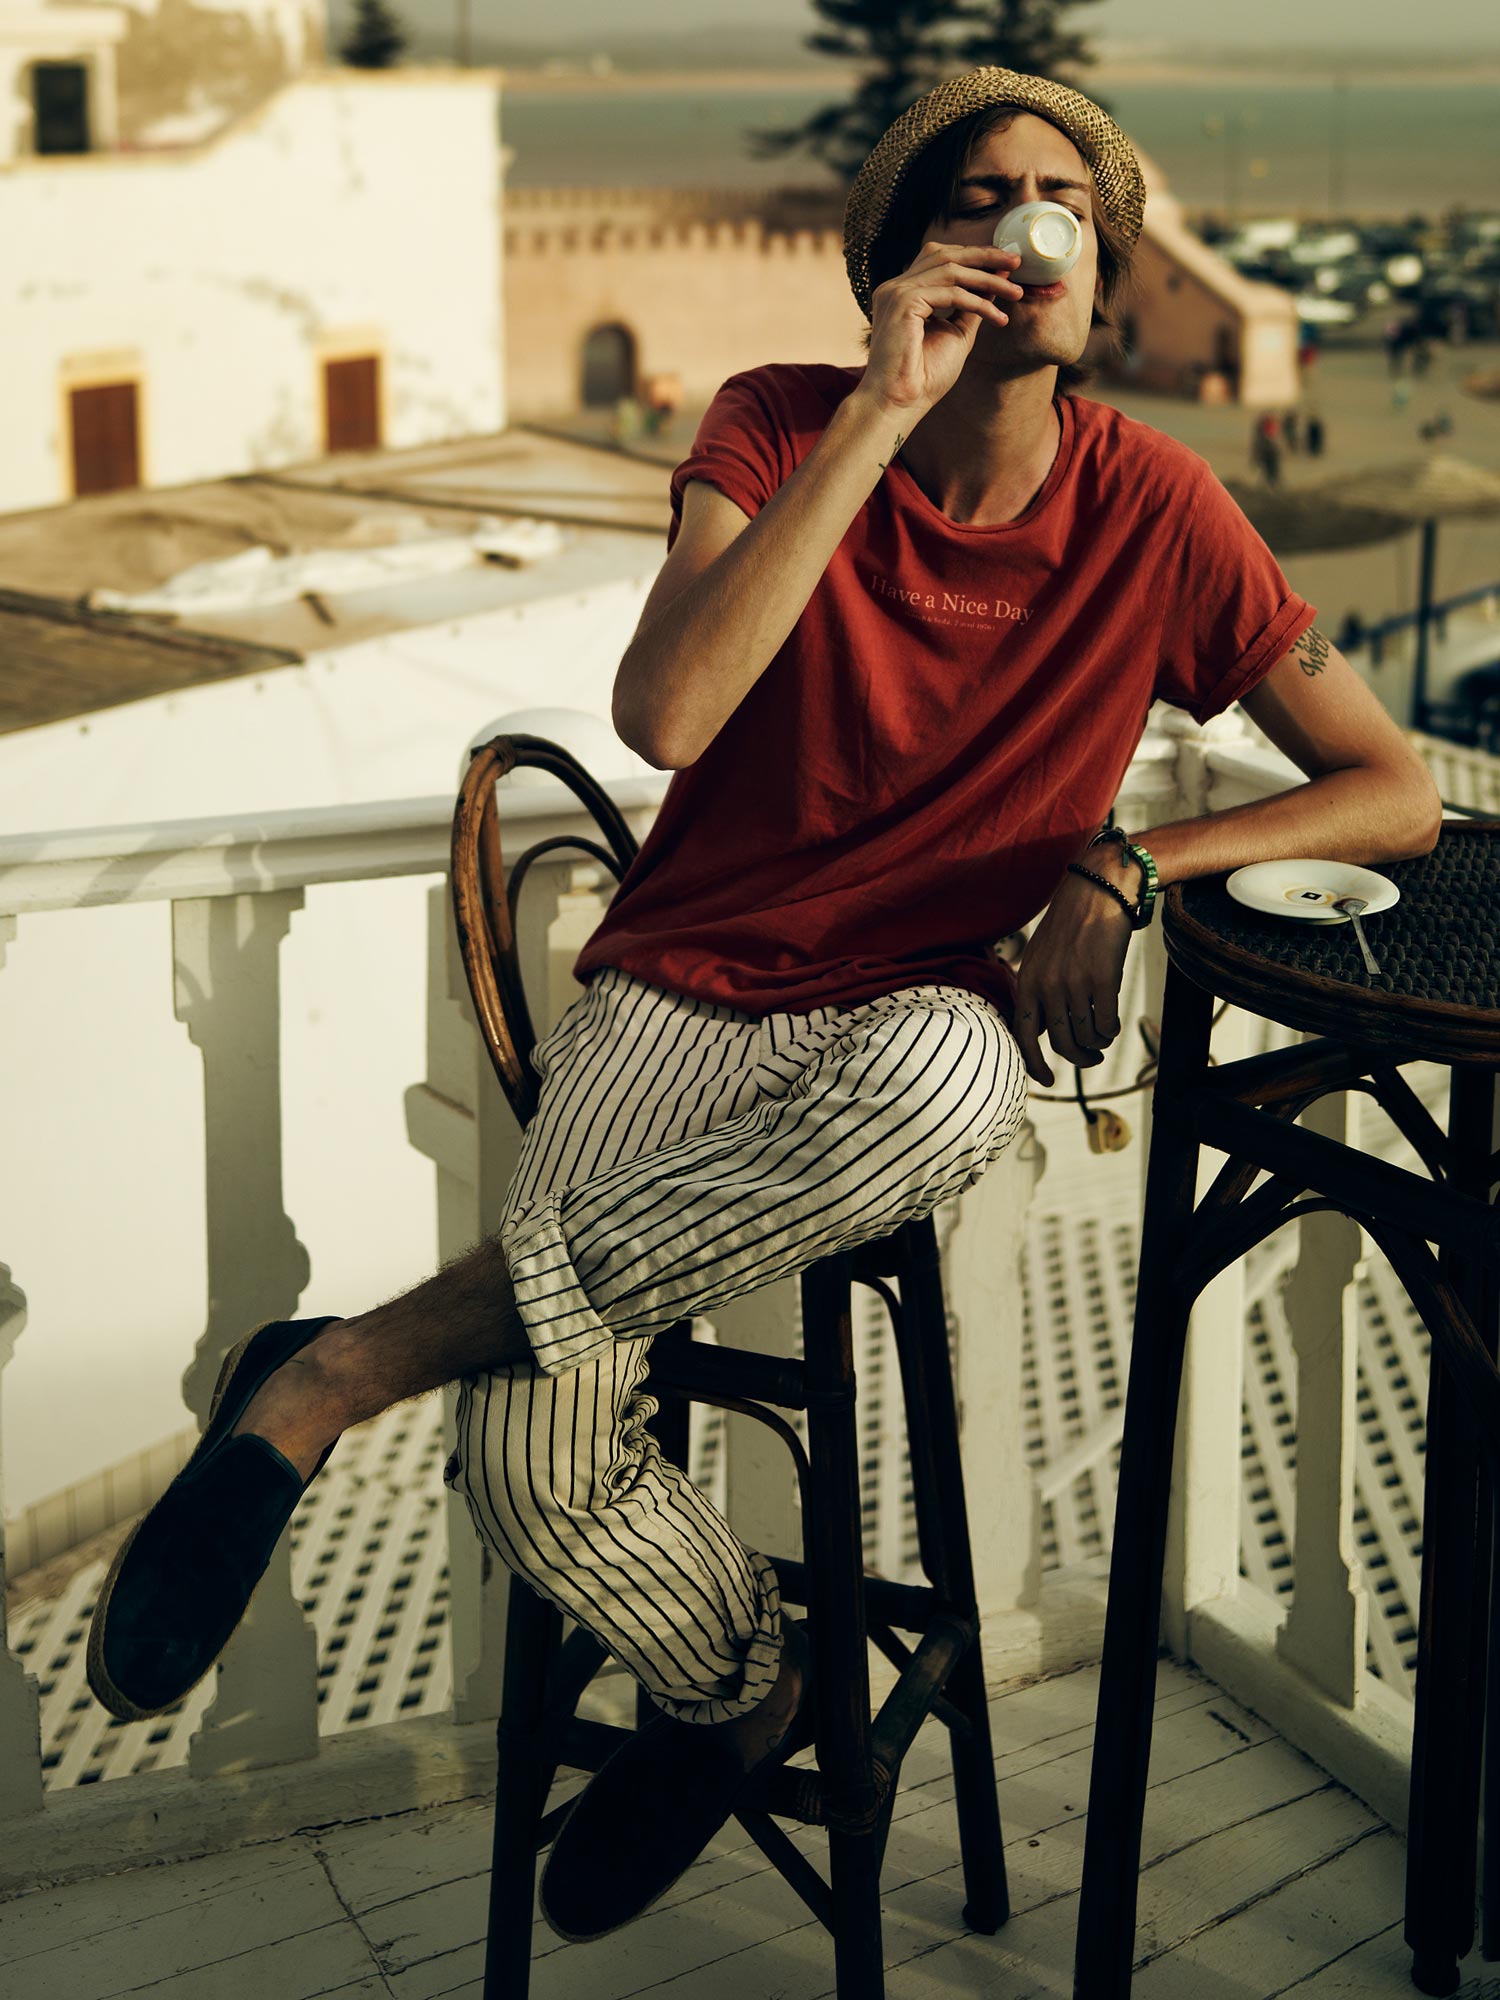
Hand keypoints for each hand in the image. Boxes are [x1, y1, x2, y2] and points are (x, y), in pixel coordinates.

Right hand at [856, 241, 1025, 419]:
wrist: (899, 402)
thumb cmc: (924, 377)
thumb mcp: (957, 333)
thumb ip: (972, 305)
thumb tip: (996, 281)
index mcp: (904, 293)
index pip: (940, 260)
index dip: (973, 257)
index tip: (1005, 264)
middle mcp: (896, 287)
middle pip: (945, 255)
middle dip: (984, 255)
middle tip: (1016, 261)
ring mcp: (896, 292)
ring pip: (951, 270)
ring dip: (988, 279)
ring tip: (1016, 293)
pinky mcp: (903, 302)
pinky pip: (951, 293)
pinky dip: (979, 303)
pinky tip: (998, 317)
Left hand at [1011, 855, 1133, 1087]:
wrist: (1097, 892)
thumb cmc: (1070, 927)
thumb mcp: (1039, 958)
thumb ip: (1036, 992)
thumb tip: (1038, 1031)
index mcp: (1027, 982)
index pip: (1023, 1035)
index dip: (1034, 1064)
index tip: (1047, 1080)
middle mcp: (1046, 986)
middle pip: (1061, 1043)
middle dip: (1079, 1058)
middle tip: (1091, 1057)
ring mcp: (1074, 984)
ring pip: (1086, 1036)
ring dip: (1098, 1042)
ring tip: (1103, 1035)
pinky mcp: (1102, 980)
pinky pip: (1107, 1023)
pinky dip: (1111, 1030)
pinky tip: (1113, 1024)